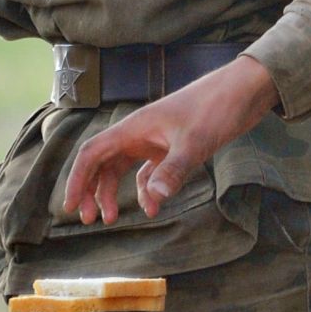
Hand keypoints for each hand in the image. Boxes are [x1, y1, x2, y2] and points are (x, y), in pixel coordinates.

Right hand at [62, 58, 279, 223]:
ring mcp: (153, 140)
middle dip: (91, 190)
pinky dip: (145, 190)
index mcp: (132, 129)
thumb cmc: (214, 109)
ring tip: (112, 219)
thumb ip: (173, 171)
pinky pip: (147, 172)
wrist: (241, 92)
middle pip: (101, 163)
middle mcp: (137, 134)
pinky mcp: (170, 147)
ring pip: (120, 168)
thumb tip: (154, 201)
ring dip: (113, 192)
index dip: (77, 179)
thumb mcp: (194, 143)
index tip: (69, 206)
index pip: (92, 153)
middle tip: (88, 219)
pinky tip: (153, 207)